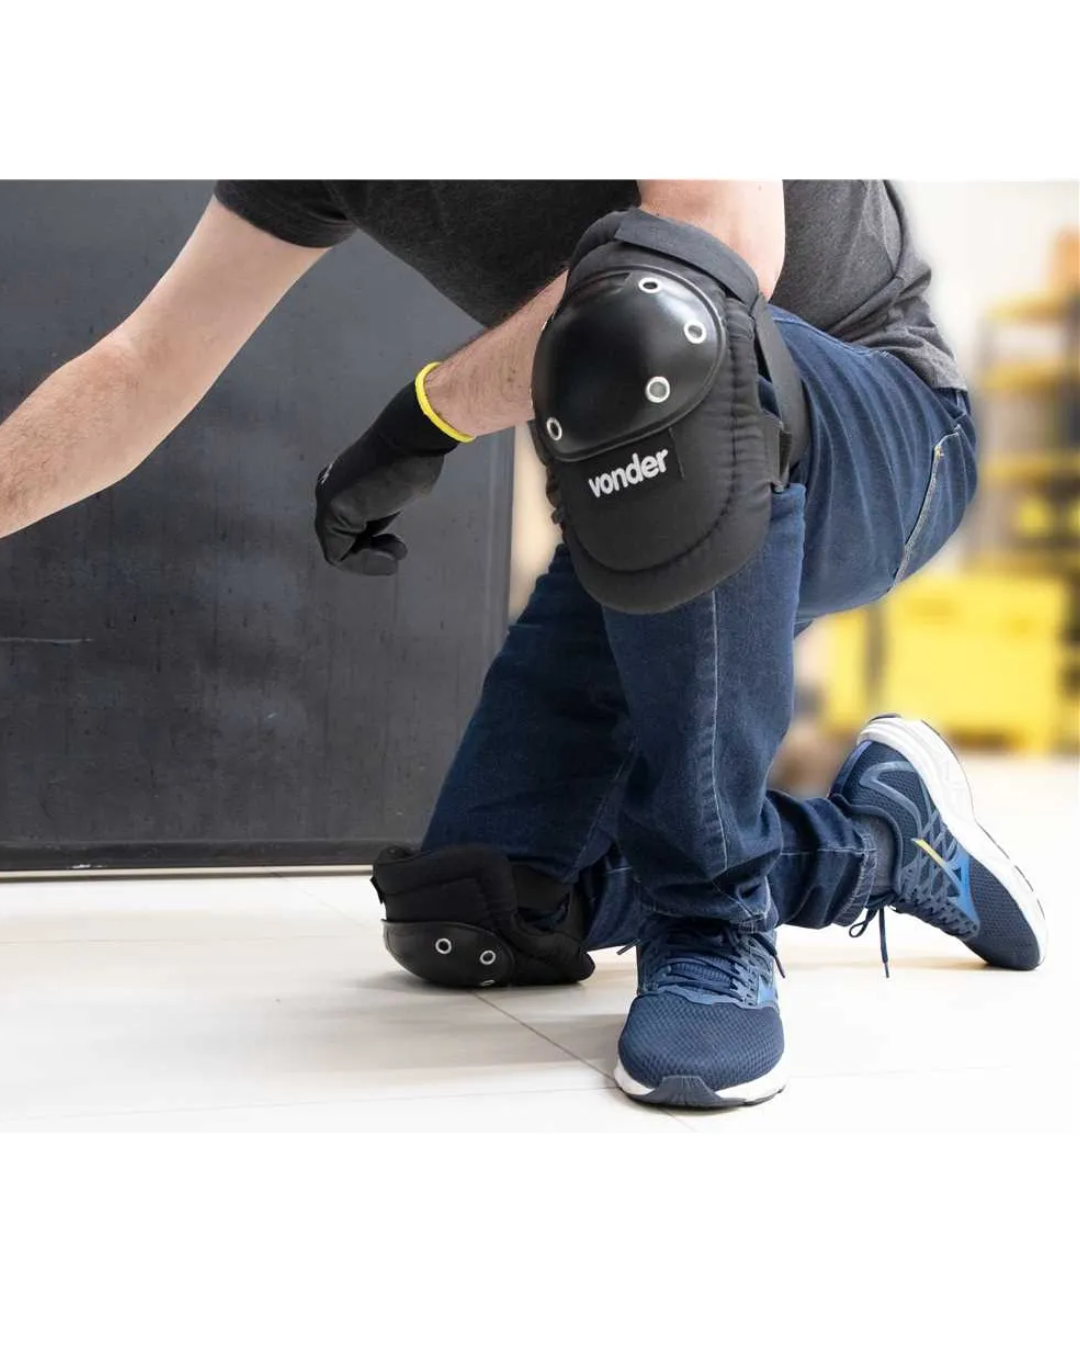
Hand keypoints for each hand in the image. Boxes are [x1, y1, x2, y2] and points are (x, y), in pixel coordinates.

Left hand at [315, 375, 463, 575]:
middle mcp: (328, 491)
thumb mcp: (397, 491)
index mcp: (341, 484)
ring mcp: (327, 501)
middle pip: (340, 538)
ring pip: (337, 549)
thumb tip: (383, 522)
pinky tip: (389, 561)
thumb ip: (383, 508)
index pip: (347, 526)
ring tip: (393, 560)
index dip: (372, 543)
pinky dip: (363, 564)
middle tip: (398, 553)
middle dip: (369, 553)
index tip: (398, 545)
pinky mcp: (333, 511)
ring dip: (367, 563)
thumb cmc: (414, 460)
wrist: (413, 439)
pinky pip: (339, 554)